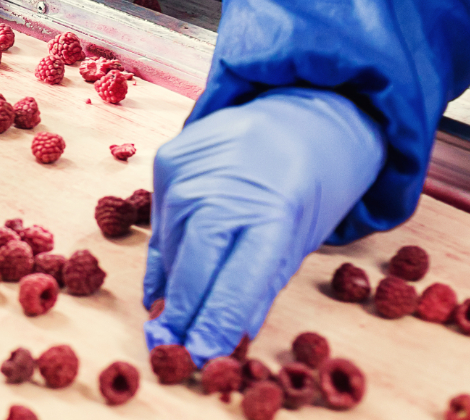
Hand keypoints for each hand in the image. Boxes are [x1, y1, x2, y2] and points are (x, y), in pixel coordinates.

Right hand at [143, 88, 383, 361]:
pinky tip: (160, 292)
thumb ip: (260, 285)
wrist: (298, 112)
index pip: (237, 279)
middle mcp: (225, 184)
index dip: (216, 323)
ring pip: (172, 246)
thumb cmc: (308, 184)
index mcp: (274, 208)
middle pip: (194, 264)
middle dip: (184, 313)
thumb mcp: (300, 239)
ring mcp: (192, 168)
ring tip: (170, 327)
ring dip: (172, 289)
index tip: (203, 357)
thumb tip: (224, 337)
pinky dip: (163, 259)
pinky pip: (161, 223)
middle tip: (173, 354)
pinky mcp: (168, 159)